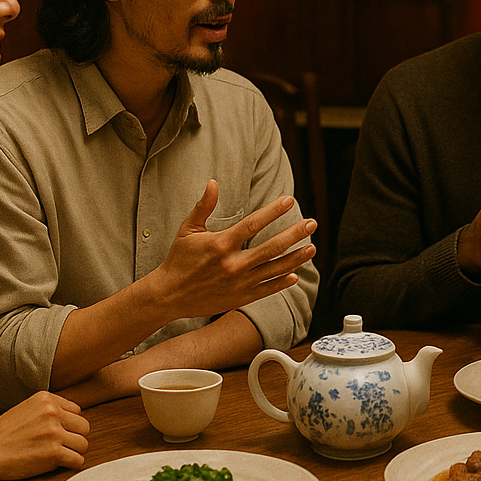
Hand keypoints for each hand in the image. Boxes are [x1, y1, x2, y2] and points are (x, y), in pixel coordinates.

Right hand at [0, 392, 88, 480]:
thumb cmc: (3, 434)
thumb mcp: (27, 409)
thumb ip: (49, 409)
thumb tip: (74, 418)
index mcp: (46, 399)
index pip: (77, 411)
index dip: (68, 424)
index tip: (56, 432)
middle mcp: (52, 413)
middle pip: (84, 427)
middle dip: (74, 438)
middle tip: (58, 445)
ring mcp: (54, 433)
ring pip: (83, 444)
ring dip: (73, 452)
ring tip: (56, 455)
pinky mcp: (53, 453)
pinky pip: (78, 460)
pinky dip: (70, 464)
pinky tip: (58, 464)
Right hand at [150, 179, 316, 319]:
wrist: (168, 296)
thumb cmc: (179, 259)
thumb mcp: (188, 230)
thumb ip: (203, 206)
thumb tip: (212, 182)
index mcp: (221, 245)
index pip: (253, 224)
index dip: (273, 211)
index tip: (290, 200)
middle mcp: (233, 264)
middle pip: (272, 247)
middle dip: (295, 234)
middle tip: (312, 223)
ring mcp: (239, 283)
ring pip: (275, 269)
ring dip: (296, 258)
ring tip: (312, 248)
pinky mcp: (240, 298)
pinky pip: (267, 290)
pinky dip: (282, 283)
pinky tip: (295, 275)